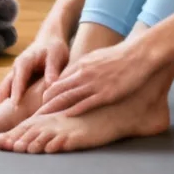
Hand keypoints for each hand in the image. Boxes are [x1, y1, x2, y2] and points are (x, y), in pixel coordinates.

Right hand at [0, 26, 69, 107]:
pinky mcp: (16, 82)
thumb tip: (51, 83)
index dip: (16, 91)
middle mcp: (15, 70)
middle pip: (5, 87)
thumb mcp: (56, 55)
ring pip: (3, 91)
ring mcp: (13, 76)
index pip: (18, 79)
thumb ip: (52, 69)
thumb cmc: (54, 48)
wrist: (49, 40)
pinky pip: (7, 93)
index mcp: (24, 63)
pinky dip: (2, 103)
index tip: (14, 104)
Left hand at [36, 37, 161, 117]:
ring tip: (42, 119)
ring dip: (54, 109)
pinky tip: (65, 117)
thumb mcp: (99, 57)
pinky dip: (74, 110)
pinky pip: (86, 103)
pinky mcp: (106, 93)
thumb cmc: (121, 55)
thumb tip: (76, 74)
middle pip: (58, 90)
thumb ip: (86, 66)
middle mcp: (85, 74)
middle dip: (45, 103)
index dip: (48, 93)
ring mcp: (94, 84)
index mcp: (83, 65)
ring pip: (68, 97)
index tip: (40, 103)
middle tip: (34, 115)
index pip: (59, 80)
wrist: (140, 54)